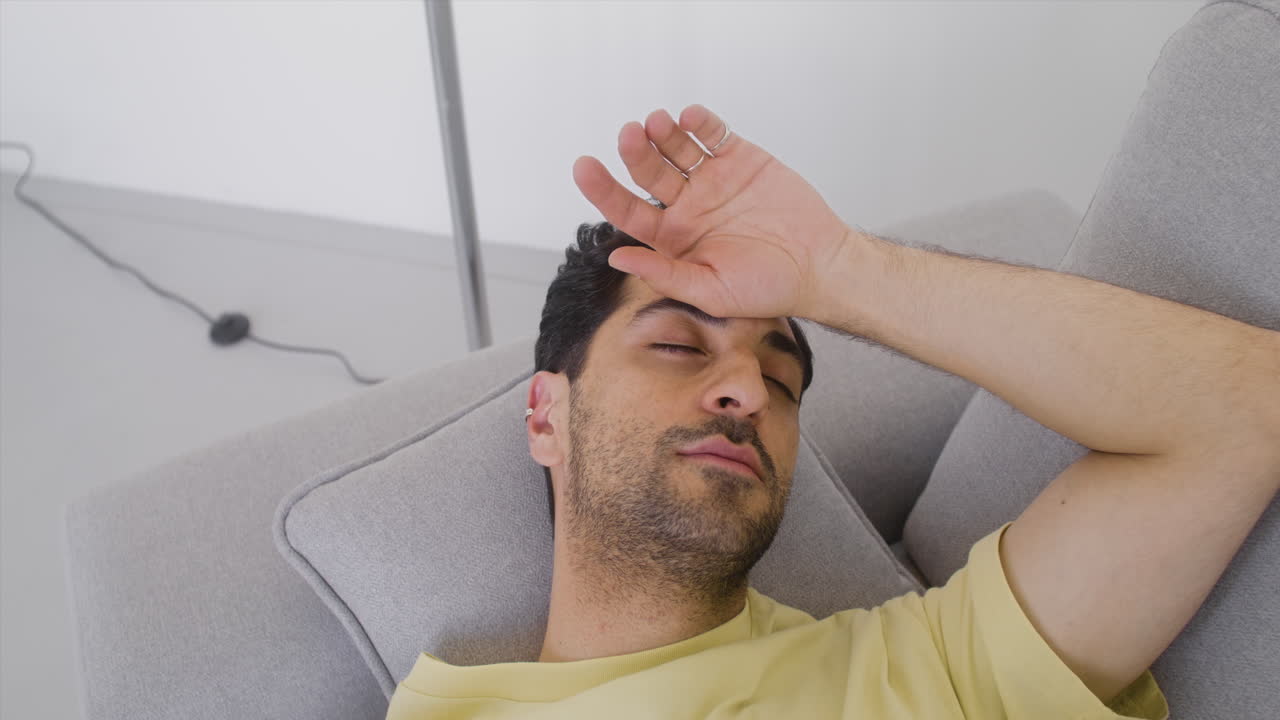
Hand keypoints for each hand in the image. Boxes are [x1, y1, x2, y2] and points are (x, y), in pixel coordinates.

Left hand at [572, 104, 852, 319]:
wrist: (820, 267)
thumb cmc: (767, 288)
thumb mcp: (711, 292)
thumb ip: (665, 274)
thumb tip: (616, 259)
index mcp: (673, 239)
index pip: (627, 210)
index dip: (603, 189)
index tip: (583, 167)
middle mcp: (687, 206)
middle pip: (648, 172)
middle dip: (635, 152)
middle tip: (628, 134)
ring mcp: (713, 180)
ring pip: (677, 148)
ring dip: (663, 132)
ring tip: (657, 122)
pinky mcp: (741, 159)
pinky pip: (714, 134)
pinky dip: (701, 122)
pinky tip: (690, 116)